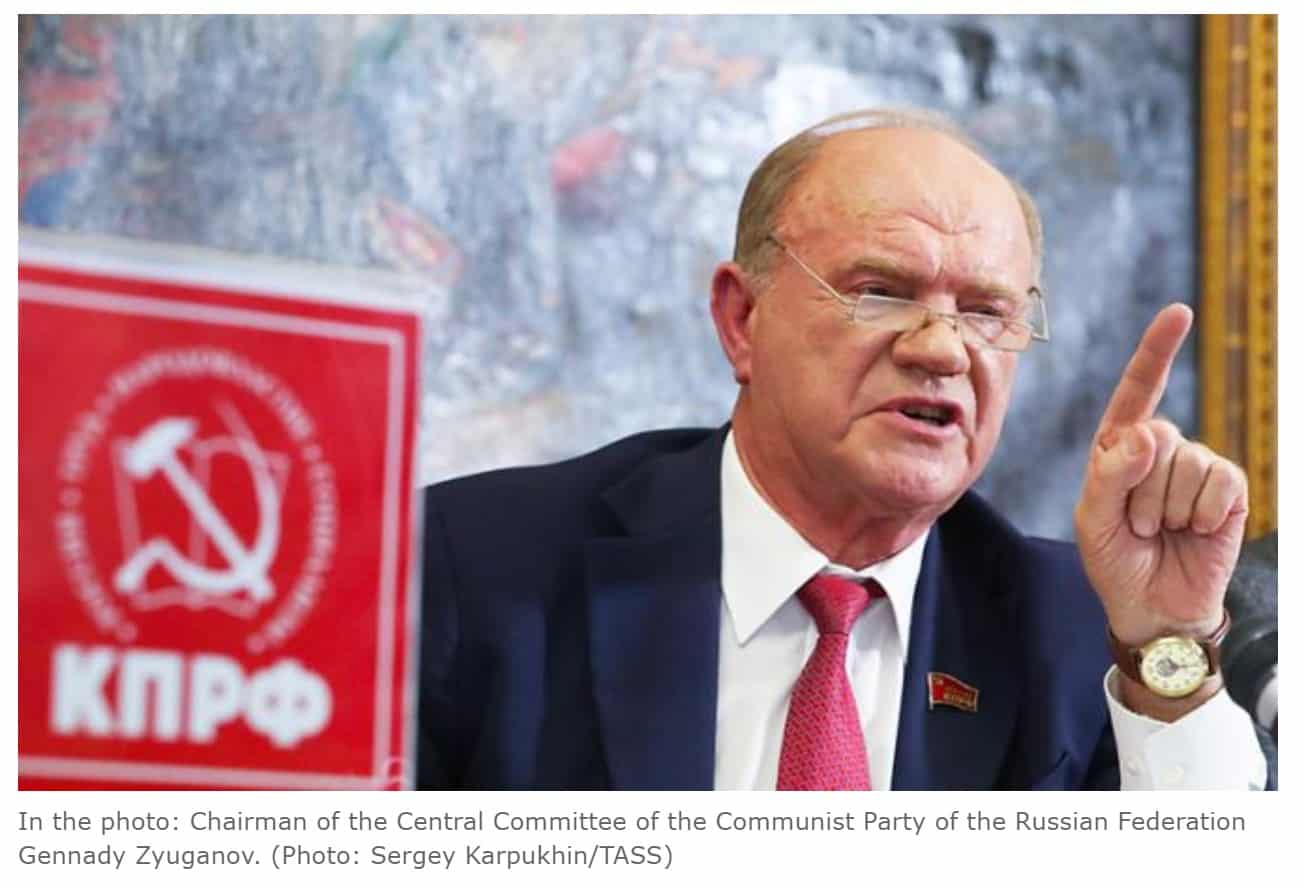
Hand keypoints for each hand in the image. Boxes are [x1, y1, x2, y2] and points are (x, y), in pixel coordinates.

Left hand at [1073, 304, 1247, 646]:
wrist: (1152, 607)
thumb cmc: (1115, 561)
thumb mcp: (1094, 519)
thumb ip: (1111, 473)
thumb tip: (1150, 431)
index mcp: (1120, 447)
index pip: (1137, 391)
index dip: (1157, 351)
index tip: (1180, 312)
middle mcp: (1161, 449)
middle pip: (1157, 435)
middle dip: (1140, 488)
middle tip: (1138, 525)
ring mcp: (1197, 467)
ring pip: (1186, 461)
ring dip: (1167, 507)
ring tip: (1161, 532)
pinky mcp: (1228, 491)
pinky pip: (1218, 482)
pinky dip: (1200, 513)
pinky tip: (1194, 532)